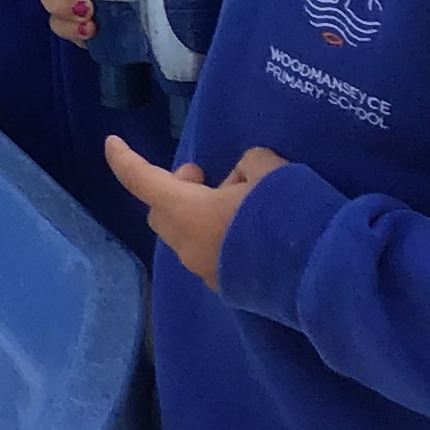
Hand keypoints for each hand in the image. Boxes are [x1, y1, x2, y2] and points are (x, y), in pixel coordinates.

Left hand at [103, 138, 286, 290]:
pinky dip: (219, 236)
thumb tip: (242, 180)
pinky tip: (252, 231)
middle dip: (174, 189)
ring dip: (201, 214)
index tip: (111, 143)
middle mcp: (186, 244)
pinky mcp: (228, 287)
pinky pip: (211, 253)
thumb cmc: (283, 215)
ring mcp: (205, 271)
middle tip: (202, 175)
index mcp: (186, 211)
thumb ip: (247, 165)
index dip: (124, 159)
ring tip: (240, 201)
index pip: (141, 180)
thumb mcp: (268, 170)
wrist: (317, 275)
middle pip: (162, 212)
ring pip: (188, 235)